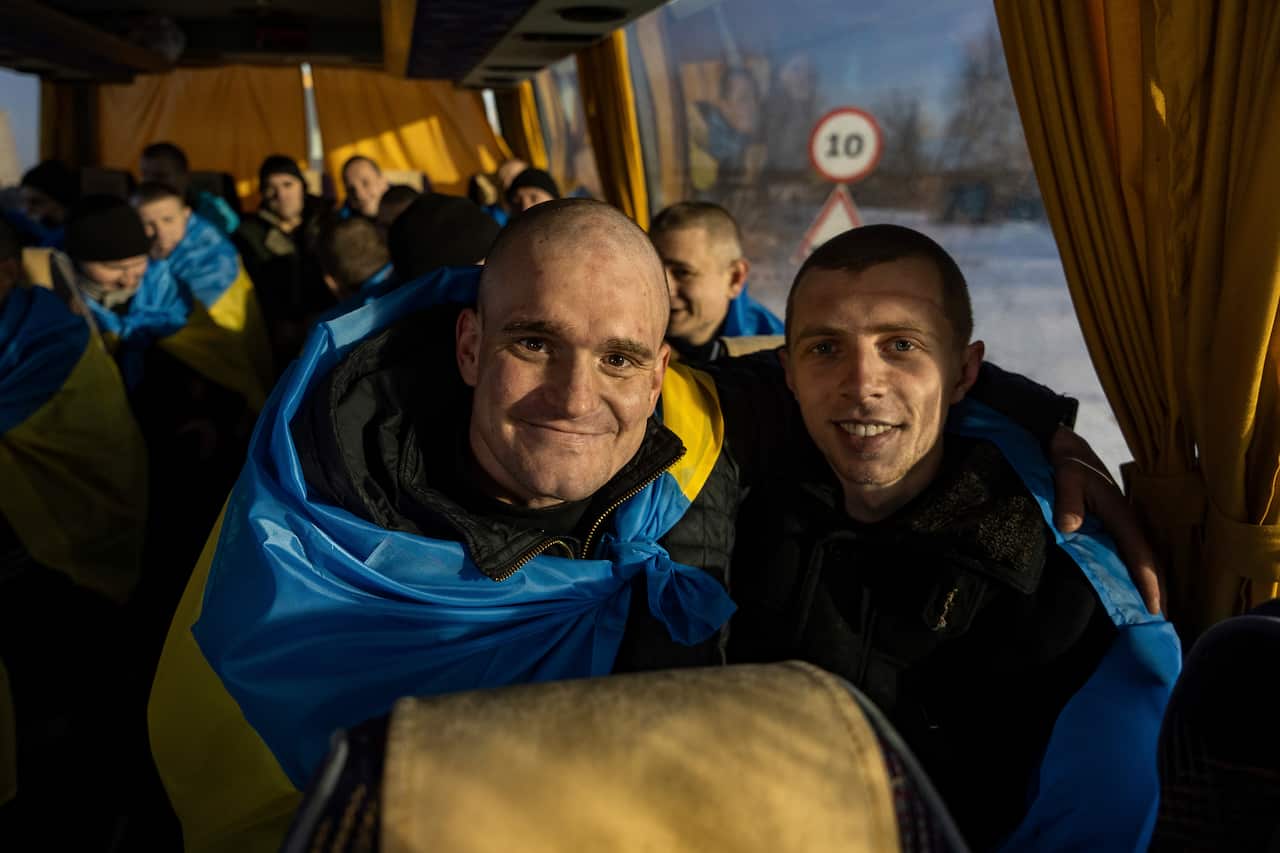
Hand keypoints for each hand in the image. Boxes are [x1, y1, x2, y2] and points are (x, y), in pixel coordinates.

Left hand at [1050, 425, 1162, 614]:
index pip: (1139, 555)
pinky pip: (1126, 556)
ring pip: (1139, 561)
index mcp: (1121, 515)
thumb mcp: (1066, 474)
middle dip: (1157, 592)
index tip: (1155, 608)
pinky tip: (1129, 593)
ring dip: (1148, 586)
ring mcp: (1120, 526)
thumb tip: (1068, 527)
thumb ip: (1068, 499)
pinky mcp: (1110, 527)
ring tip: (1152, 617)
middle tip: (1160, 625)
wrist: (1065, 448)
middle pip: (1148, 563)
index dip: (1148, 582)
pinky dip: (1133, 575)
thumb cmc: (1067, 462)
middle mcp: (1126, 524)